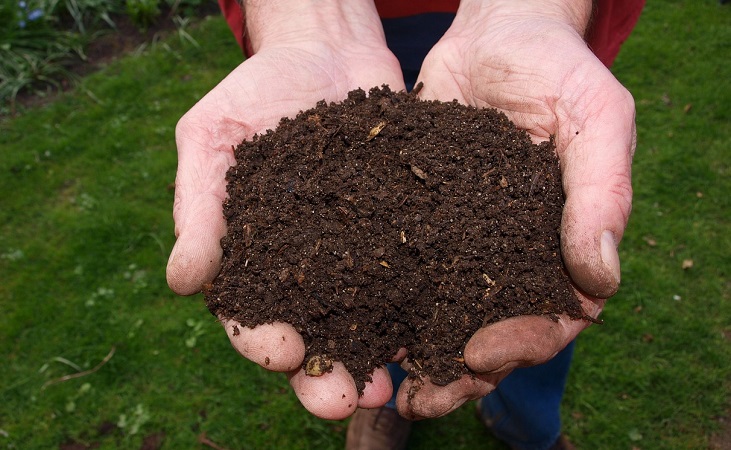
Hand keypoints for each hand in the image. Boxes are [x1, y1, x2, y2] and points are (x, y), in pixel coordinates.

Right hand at [166, 0, 405, 419]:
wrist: (326, 53)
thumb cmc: (256, 92)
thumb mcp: (212, 136)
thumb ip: (199, 207)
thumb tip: (182, 282)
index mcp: (254, 258)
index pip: (250, 315)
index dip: (262, 341)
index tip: (281, 351)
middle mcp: (307, 269)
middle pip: (313, 336)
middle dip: (323, 376)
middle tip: (341, 402)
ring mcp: (358, 254)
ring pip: (366, 322)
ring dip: (376, 360)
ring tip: (392, 388)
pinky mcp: (403, 233)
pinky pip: (415, 277)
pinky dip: (424, 308)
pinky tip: (438, 331)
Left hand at [396, 0, 634, 418]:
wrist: (496, 33)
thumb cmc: (559, 70)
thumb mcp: (596, 120)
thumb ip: (602, 195)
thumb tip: (601, 281)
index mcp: (561, 247)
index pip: (551, 319)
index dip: (520, 345)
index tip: (479, 354)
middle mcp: (510, 256)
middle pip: (489, 332)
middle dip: (457, 371)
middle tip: (419, 399)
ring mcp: (462, 242)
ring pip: (440, 312)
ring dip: (412, 351)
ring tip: (377, 381)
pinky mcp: (418, 220)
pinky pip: (400, 268)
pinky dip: (378, 299)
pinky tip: (349, 322)